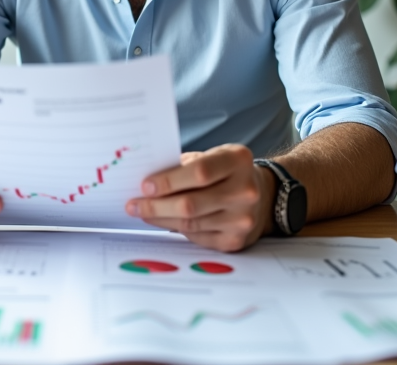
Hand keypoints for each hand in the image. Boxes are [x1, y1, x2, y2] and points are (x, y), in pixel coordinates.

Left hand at [125, 144, 273, 251]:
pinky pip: (197, 237)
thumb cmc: (227, 171)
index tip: (144, 186)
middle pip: (191, 204)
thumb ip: (184, 165)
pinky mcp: (236, 240)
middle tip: (133, 204)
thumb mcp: (212, 156)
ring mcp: (243, 219)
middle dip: (156, 205)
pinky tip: (162, 221)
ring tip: (141, 212)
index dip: (169, 181)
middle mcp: (245, 191)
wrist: (263, 195)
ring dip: (160, 218)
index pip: (199, 173)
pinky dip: (175, 229)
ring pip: (191, 224)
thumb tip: (147, 182)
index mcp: (238, 161)